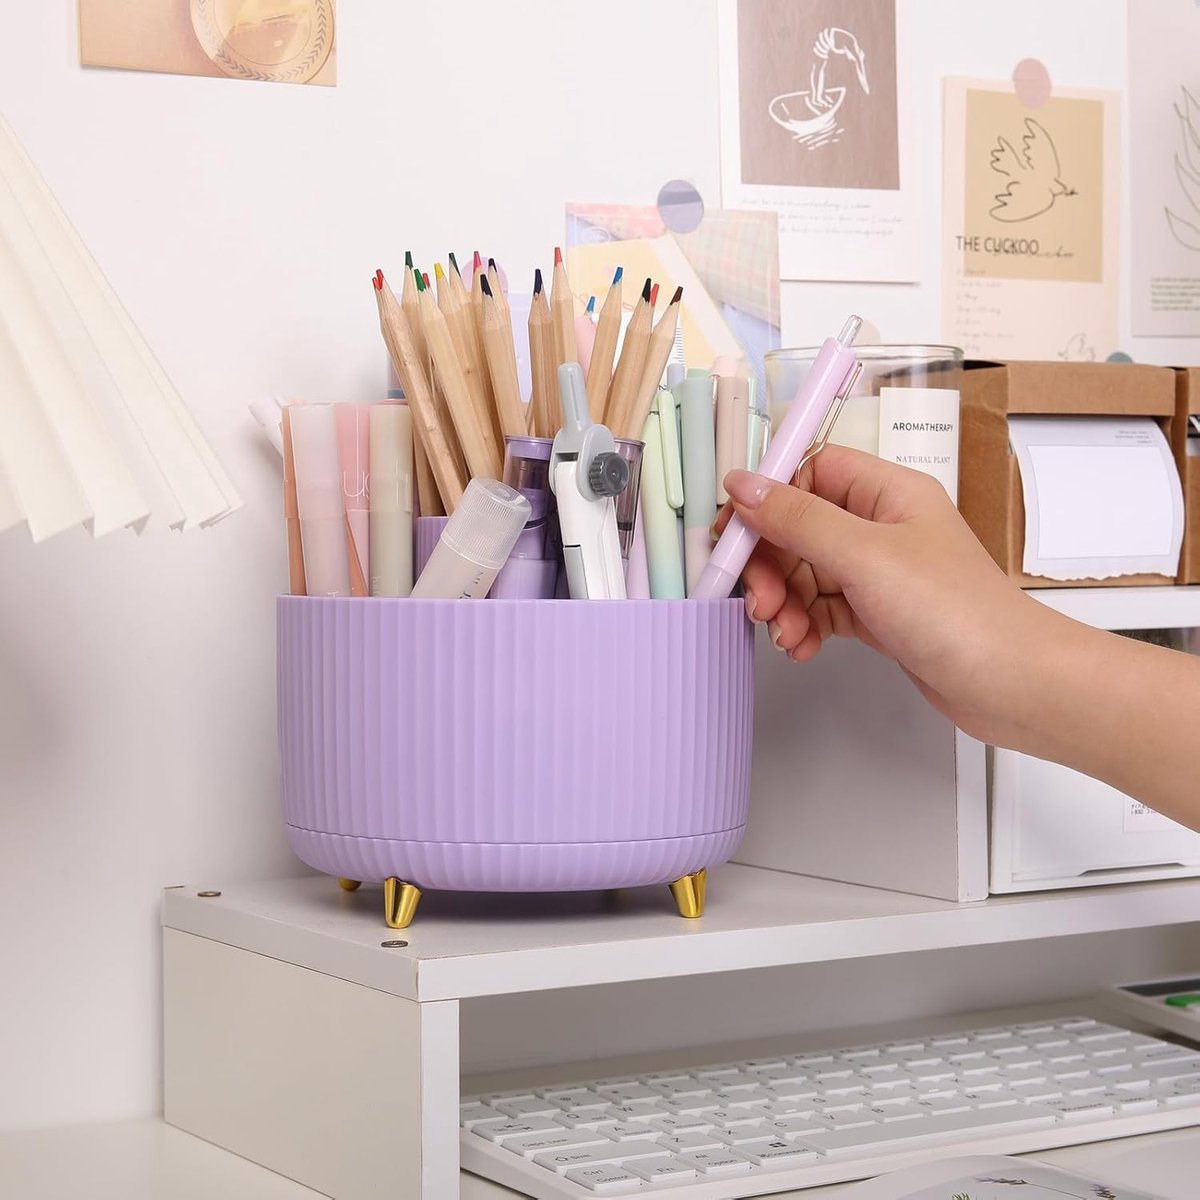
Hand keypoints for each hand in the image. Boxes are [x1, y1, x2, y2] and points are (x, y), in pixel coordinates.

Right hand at [718, 446, 1056, 747]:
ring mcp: (880, 572)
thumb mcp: (865, 556)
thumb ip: (798, 519)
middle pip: (799, 526)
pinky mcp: (877, 614)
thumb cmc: (957, 612)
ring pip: (806, 572)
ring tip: (783, 631)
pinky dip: (803, 625)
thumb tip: (744, 485)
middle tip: (758, 598)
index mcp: (887, 492)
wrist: (1010, 684)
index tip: (734, 532)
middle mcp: (882, 526)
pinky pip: (821, 608)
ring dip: (783, 601)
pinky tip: (801, 645)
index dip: (769, 498)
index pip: (810, 471)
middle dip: (770, 564)